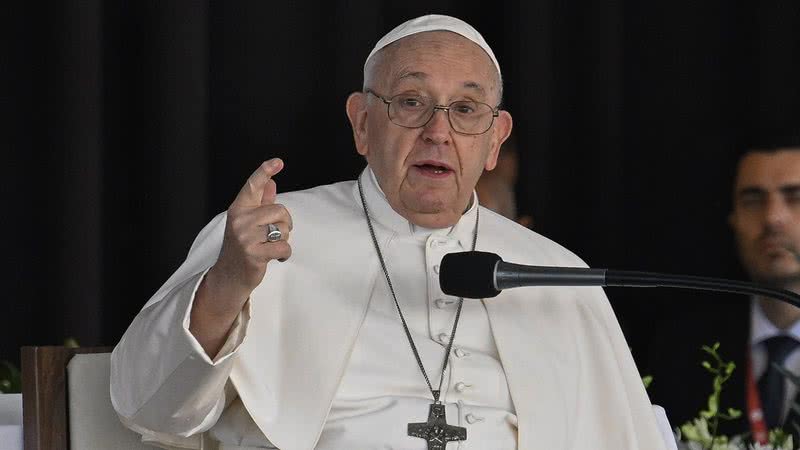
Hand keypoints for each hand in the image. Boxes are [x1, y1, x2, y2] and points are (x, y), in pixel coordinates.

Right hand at [209, 158, 292, 303]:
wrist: (229, 276)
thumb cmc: (242, 246)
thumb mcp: (248, 221)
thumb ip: (260, 202)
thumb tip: (271, 182)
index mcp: (238, 209)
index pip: (253, 186)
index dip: (265, 171)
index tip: (278, 162)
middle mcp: (240, 220)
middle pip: (279, 210)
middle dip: (285, 223)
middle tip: (274, 234)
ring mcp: (245, 237)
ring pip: (284, 230)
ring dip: (284, 239)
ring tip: (270, 246)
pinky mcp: (254, 254)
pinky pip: (284, 247)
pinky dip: (285, 254)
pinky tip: (276, 257)